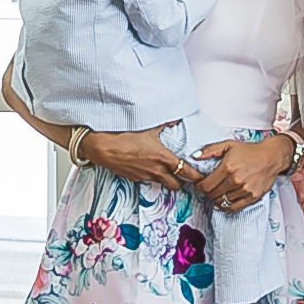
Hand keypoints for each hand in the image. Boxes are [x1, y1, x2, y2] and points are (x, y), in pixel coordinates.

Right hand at [78, 126, 192, 191]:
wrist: (102, 146)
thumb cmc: (124, 135)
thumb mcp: (148, 126)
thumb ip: (165, 124)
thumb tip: (175, 119)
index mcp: (162, 157)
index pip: (185, 172)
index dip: (195, 176)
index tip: (200, 176)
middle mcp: (155, 170)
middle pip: (176, 185)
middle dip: (181, 182)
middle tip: (184, 175)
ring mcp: (144, 176)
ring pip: (161, 183)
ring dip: (166, 179)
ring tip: (167, 170)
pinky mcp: (134, 178)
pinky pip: (147, 179)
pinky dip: (151, 176)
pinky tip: (148, 167)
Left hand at [192, 134, 291, 213]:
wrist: (272, 156)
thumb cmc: (250, 151)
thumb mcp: (229, 145)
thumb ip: (210, 150)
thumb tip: (194, 157)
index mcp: (228, 167)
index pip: (206, 185)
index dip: (199, 186)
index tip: (200, 184)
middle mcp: (236, 180)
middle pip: (212, 195)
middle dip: (207, 192)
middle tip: (208, 188)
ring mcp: (245, 190)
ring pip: (222, 202)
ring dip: (217, 198)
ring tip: (218, 192)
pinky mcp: (252, 197)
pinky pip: (234, 208)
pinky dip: (226, 207)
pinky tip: (224, 202)